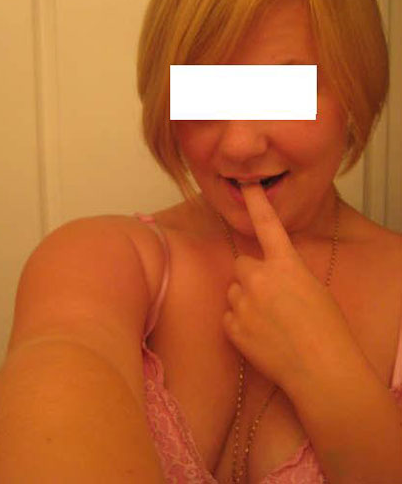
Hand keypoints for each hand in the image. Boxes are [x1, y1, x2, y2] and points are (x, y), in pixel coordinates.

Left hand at [222, 183, 352, 392]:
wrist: (321, 371)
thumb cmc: (328, 330)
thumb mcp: (313, 289)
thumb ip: (288, 274)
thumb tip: (272, 274)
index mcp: (286, 265)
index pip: (267, 225)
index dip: (256, 202)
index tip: (246, 185)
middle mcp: (260, 279)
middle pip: (241, 265)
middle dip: (250, 276)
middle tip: (268, 296)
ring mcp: (244, 304)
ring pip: (234, 291)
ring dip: (245, 300)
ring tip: (268, 321)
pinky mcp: (233, 328)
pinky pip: (228, 316)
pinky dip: (239, 323)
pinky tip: (260, 336)